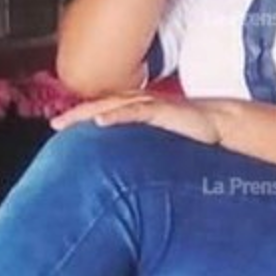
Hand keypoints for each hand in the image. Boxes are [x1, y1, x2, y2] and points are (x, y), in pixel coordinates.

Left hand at [49, 91, 221, 144]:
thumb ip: (144, 150)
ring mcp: (151, 104)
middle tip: (54, 125)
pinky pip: (135, 110)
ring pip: (112, 105)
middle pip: (101, 105)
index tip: (60, 128)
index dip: (82, 117)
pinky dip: (116, 114)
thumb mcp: (162, 143)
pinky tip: (100, 121)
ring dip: (88, 112)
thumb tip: (128, 172)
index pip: (104, 111)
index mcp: (140, 109)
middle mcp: (141, 103)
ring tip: (67, 122)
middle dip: (76, 114)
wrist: (221, 123)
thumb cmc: (192, 135)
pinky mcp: (162, 110)